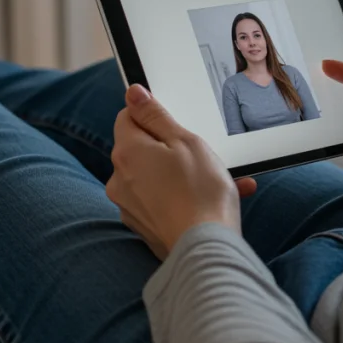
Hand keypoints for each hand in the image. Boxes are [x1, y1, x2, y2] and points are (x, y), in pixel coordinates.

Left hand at [106, 85, 257, 258]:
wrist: (204, 250)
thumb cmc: (200, 192)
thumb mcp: (184, 141)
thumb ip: (155, 115)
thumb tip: (133, 93)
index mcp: (127, 151)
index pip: (127, 116)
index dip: (153, 116)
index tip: (178, 124)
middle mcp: (119, 179)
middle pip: (141, 149)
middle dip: (172, 148)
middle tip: (206, 155)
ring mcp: (129, 206)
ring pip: (156, 177)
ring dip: (184, 175)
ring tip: (223, 181)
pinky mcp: (143, 226)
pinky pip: (162, 201)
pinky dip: (183, 197)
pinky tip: (214, 201)